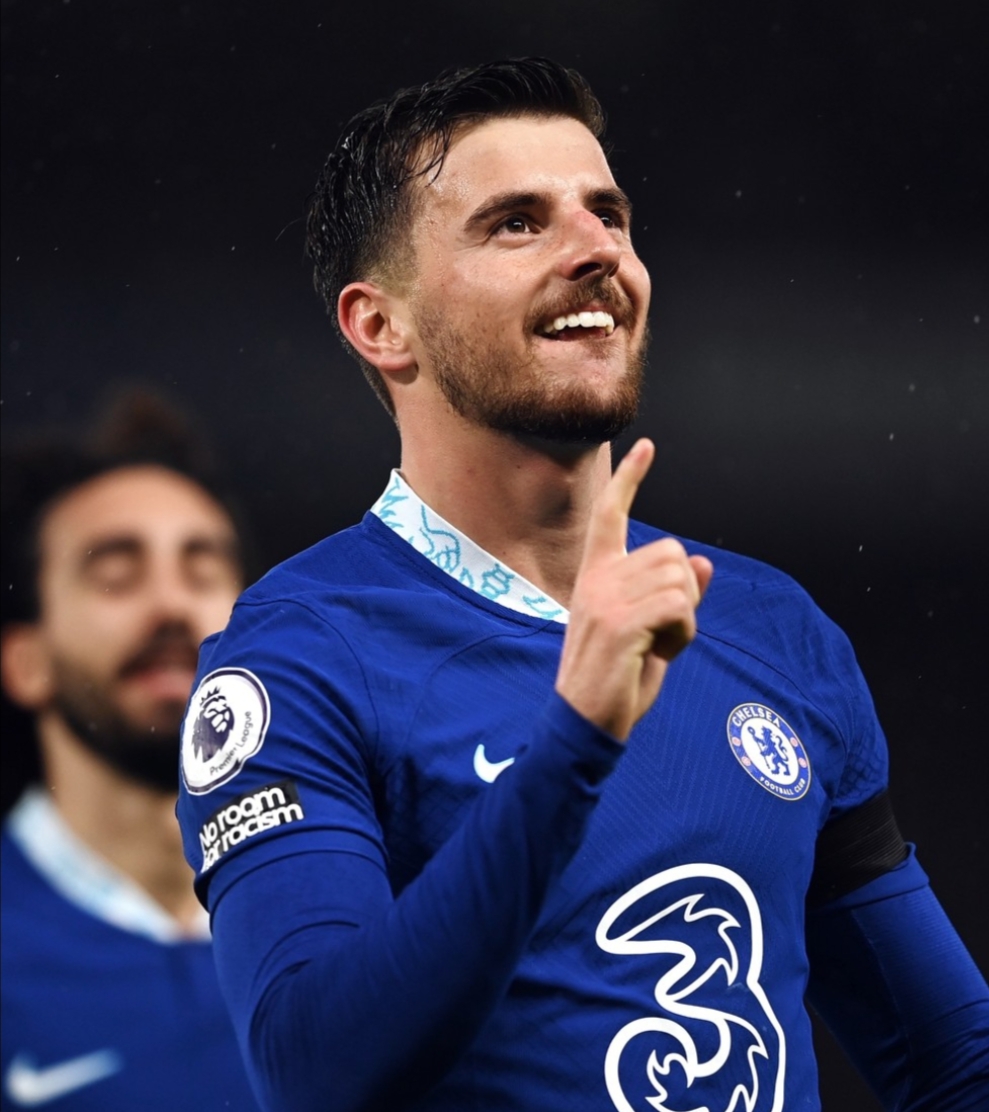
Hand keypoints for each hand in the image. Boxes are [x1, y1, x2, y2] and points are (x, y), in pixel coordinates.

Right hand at [555, 438, 713, 740]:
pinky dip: (684, 633)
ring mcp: (605, 598)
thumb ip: (674, 597)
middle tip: (660, 634)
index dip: (629, 480)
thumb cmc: (614, 681)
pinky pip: (680, 605)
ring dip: (686, 618)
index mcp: (595, 577)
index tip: (645, 446)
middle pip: (674, 553)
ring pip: (681, 578)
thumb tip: (707, 564)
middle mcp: (596, 580)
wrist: (582, 723)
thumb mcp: (649, 633)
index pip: (609, 516)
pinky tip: (659, 653)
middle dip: (685, 594)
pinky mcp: (620, 621)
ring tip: (656, 646)